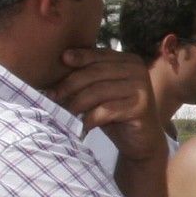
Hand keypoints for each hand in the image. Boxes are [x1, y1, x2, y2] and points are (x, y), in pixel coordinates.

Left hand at [54, 47, 166, 162]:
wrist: (141, 141)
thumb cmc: (116, 114)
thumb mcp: (101, 91)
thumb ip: (89, 76)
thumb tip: (60, 62)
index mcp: (129, 60)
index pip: (99, 55)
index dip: (79, 58)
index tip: (60, 61)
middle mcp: (138, 70)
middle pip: (96, 72)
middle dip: (71, 84)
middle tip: (53, 96)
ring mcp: (142, 87)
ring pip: (99, 91)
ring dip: (77, 103)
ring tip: (64, 112)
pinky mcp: (141, 106)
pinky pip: (107, 110)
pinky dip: (90, 118)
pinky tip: (82, 125)